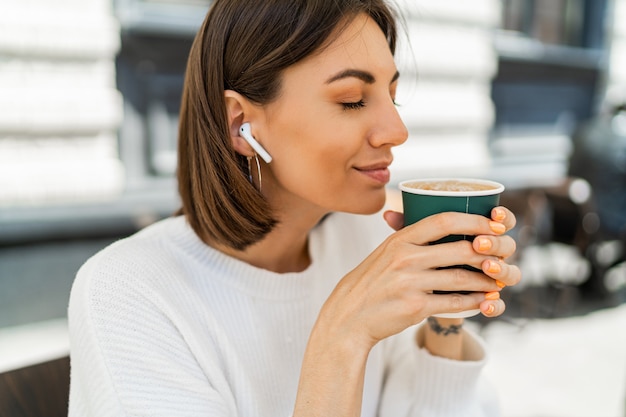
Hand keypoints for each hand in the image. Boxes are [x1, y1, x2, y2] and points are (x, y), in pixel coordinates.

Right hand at [314, 207, 519, 352]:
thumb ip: (411, 238)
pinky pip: (454, 302)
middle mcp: (405, 257)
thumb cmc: (371, 282)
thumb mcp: (385, 252)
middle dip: (488, 253)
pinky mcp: (415, 306)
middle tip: (503, 257)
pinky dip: (474, 302)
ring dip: (486, 280)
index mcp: (400, 239)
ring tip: (498, 282)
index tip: (493, 225)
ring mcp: (410, 282)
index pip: (443, 220)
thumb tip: (445, 224)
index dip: (473, 221)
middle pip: (459, 249)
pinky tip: (485, 302)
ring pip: (461, 277)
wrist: (349, 315)